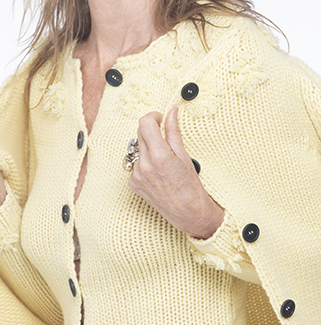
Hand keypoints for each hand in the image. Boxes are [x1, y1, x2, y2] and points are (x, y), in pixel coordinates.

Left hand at [128, 106, 223, 238]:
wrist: (187, 212)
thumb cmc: (190, 186)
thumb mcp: (184, 155)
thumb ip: (173, 131)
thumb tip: (171, 112)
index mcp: (158, 155)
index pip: (145, 124)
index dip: (153, 117)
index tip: (160, 119)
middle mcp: (144, 165)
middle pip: (139, 134)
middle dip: (150, 131)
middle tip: (163, 136)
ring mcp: (136, 175)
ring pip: (136, 149)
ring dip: (147, 147)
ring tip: (162, 158)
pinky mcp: (133, 183)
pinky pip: (135, 164)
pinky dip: (144, 162)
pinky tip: (156, 171)